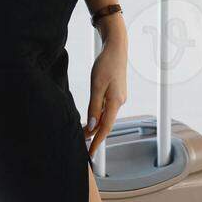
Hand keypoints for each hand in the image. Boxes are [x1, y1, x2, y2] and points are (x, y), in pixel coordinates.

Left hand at [84, 21, 127, 155]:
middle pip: (106, 124)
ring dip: (96, 125)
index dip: (97, 142)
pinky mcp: (115, 93)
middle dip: (95, 135)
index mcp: (116, 101)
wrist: (116, 48)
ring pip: (106, 116)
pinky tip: (91, 118)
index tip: (90, 153)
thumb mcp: (97, 85)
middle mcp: (119, 102)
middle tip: (82, 145)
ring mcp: (118, 97)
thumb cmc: (106, 64)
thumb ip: (94, 106)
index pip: (106, 127)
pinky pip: (106, 109)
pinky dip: (98, 115)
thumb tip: (93, 126)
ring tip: (83, 134)